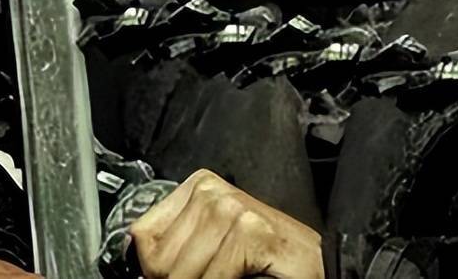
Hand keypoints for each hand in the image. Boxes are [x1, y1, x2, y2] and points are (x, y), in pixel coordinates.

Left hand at [129, 169, 321, 278]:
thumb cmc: (268, 262)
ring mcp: (232, 208)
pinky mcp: (252, 232)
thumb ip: (173, 250)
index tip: (176, 276)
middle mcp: (211, 191)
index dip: (155, 268)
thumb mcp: (211, 248)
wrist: (317, 267)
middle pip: (158, 258)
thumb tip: (141, 268)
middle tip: (214, 277)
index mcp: (197, 188)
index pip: (142, 235)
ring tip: (230, 278)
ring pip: (180, 272)